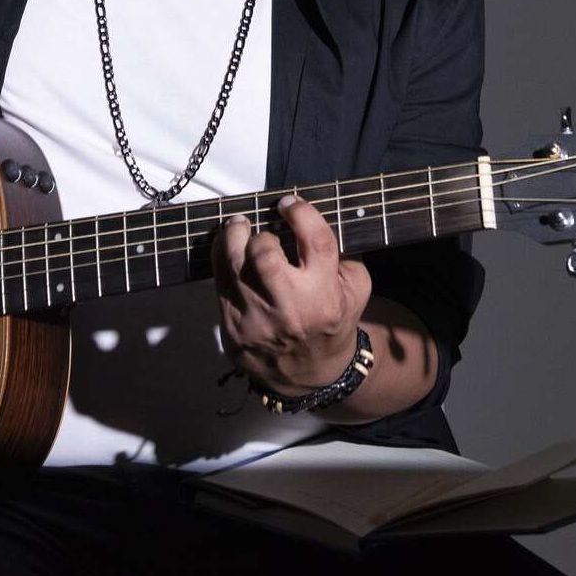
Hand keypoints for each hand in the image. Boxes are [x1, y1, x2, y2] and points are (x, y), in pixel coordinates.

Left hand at [214, 194, 371, 392]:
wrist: (309, 372)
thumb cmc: (333, 320)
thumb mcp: (356, 290)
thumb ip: (342, 254)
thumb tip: (312, 218)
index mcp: (325, 296)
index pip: (315, 243)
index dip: (301, 214)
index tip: (289, 203)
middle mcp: (290, 310)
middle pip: (264, 256)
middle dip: (261, 235)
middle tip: (261, 230)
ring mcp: (257, 322)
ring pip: (234, 267)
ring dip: (232, 239)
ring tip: (237, 227)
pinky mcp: (233, 330)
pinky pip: (220, 284)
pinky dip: (221, 260)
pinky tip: (228, 250)